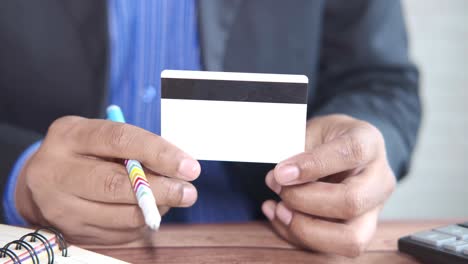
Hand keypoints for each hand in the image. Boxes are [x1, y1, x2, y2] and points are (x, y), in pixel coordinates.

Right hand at [15, 116, 200, 244]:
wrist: (43, 182)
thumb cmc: (86, 153)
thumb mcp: (103, 138)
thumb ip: (136, 148)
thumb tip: (179, 169)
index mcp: (69, 135)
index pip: (119, 140)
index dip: (159, 153)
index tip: (188, 166)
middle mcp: (56, 171)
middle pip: (116, 184)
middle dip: (161, 190)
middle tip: (188, 192)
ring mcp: (60, 206)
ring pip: (120, 215)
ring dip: (155, 209)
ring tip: (171, 199)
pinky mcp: (70, 232)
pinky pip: (118, 232)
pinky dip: (140, 222)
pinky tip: (146, 210)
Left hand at [261, 114, 395, 256]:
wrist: (348, 150)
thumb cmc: (329, 139)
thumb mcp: (314, 129)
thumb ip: (297, 150)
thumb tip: (279, 179)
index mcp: (369, 142)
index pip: (351, 153)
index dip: (313, 165)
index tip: (281, 172)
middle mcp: (379, 178)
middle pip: (352, 201)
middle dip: (304, 200)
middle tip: (277, 187)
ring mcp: (374, 209)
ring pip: (351, 238)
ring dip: (305, 228)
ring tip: (278, 208)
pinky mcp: (361, 230)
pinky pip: (333, 248)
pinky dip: (298, 236)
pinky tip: (279, 216)